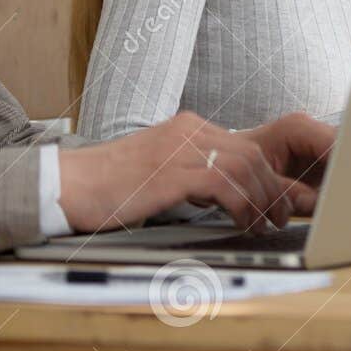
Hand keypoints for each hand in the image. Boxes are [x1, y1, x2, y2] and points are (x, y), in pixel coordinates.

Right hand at [58, 111, 335, 233]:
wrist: (68, 184)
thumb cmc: (111, 186)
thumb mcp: (162, 171)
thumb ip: (193, 173)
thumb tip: (226, 194)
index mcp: (189, 127)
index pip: (245, 146)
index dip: (268, 175)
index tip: (279, 200)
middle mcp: (189, 130)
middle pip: (251, 153)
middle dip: (273, 187)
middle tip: (282, 216)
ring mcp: (180, 148)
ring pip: (244, 167)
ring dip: (262, 199)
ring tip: (266, 223)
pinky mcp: (170, 171)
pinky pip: (223, 183)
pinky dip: (241, 204)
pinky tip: (243, 222)